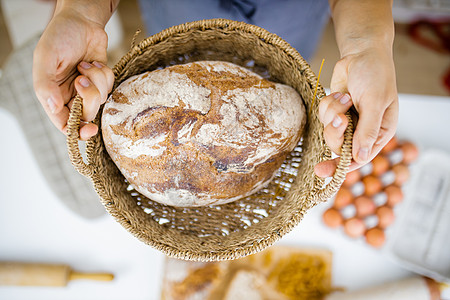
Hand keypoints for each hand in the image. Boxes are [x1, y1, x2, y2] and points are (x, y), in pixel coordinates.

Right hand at [33, 7, 113, 139]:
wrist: (81, 20)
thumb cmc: (59, 36)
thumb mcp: (45, 57)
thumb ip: (45, 84)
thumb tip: (52, 106)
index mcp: (52, 95)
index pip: (65, 124)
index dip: (78, 131)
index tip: (91, 129)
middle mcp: (70, 95)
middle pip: (87, 114)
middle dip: (89, 96)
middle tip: (81, 77)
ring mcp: (87, 89)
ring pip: (101, 100)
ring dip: (97, 80)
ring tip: (85, 63)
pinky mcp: (101, 81)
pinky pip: (110, 87)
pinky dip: (105, 74)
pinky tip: (94, 61)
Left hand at [315, 47, 397, 176]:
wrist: (361, 52)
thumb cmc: (375, 74)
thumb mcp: (374, 102)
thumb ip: (366, 130)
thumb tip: (359, 157)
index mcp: (380, 132)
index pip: (359, 158)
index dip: (341, 167)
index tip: (322, 172)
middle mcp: (363, 129)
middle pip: (339, 146)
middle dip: (335, 131)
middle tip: (340, 116)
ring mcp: (348, 120)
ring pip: (328, 131)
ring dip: (332, 113)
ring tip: (344, 97)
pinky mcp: (335, 110)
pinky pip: (322, 116)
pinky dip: (327, 104)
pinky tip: (339, 93)